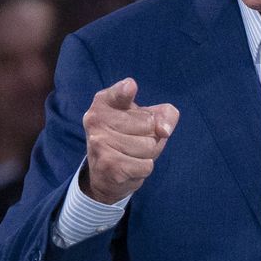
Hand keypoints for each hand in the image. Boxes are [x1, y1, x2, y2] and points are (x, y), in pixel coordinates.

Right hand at [80, 78, 178, 203]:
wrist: (105, 174)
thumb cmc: (129, 137)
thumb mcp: (148, 118)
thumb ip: (164, 114)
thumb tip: (164, 130)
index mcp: (104, 102)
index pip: (119, 93)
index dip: (126, 90)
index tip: (131, 86)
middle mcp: (96, 119)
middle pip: (149, 124)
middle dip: (151, 136)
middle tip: (135, 140)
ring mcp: (99, 143)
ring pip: (149, 146)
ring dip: (148, 154)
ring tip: (132, 154)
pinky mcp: (108, 166)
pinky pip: (146, 165)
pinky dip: (144, 168)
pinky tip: (130, 167)